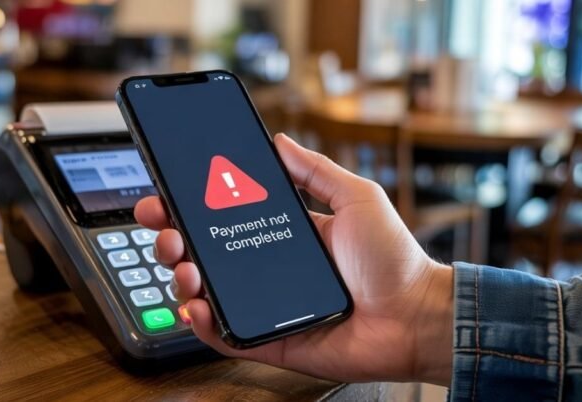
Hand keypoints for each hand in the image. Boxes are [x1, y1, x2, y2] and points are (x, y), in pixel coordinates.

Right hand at [134, 133, 453, 384]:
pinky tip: (196, 306)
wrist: (415, 315)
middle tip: (166, 230)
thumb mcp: (356, 197)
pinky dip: (202, 323)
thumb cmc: (393, 257)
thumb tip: (279, 140)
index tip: (167, 192)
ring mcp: (265, 305)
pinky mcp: (269, 339)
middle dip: (174, 238)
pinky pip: (225, 334)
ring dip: (182, 277)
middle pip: (205, 253)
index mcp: (283, 234)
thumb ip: (316, 170)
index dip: (192, 206)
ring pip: (206, 292)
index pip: (225, 217)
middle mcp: (268, 268)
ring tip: (184, 266)